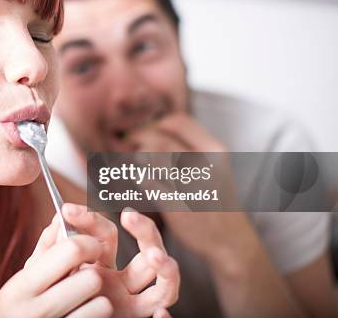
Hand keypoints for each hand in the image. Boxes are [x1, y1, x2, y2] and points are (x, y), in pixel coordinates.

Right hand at [0, 216, 111, 317]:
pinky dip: (97, 316)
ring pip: (102, 304)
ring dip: (98, 300)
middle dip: (92, 274)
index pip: (70, 251)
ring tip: (82, 301)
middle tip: (86, 275)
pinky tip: (83, 315)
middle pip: (91, 278)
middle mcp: (36, 311)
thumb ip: (44, 250)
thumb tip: (61, 216)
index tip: (90, 245)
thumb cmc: (12, 313)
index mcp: (21, 287)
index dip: (87, 242)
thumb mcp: (20, 282)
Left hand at [52, 204, 179, 316]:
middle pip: (146, 252)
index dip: (92, 219)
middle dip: (144, 231)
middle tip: (129, 215)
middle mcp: (122, 281)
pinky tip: (161, 313)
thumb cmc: (51, 299)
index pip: (107, 234)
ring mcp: (130, 302)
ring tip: (155, 256)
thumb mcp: (46, 271)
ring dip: (166, 269)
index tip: (68, 210)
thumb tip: (59, 215)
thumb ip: (52, 246)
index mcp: (102, 263)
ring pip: (163, 285)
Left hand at [126, 113, 256, 266]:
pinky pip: (148, 182)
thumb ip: (189, 146)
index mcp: (214, 150)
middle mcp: (204, 164)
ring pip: (152, 156)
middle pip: (161, 137)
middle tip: (131, 144)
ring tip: (137, 162)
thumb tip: (154, 129)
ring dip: (137, 156)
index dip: (156, 124)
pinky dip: (139, 176)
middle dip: (140, 138)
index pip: (178, 121)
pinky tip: (138, 178)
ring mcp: (190, 185)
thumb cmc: (215, 199)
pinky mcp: (176, 205)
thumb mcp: (214, 165)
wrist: (230, 240)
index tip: (147, 131)